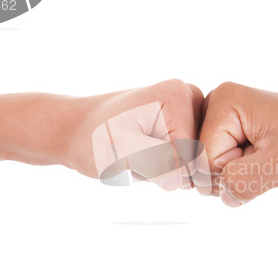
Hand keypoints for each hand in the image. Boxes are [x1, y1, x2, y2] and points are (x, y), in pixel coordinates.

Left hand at [64, 79, 203, 190]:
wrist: (79, 130)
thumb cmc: (94, 137)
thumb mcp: (119, 151)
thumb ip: (152, 163)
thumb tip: (179, 180)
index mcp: (180, 96)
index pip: (193, 155)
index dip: (167, 168)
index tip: (138, 154)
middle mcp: (191, 98)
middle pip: (198, 157)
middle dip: (169, 169)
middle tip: (138, 156)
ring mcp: (190, 110)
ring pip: (193, 162)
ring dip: (167, 169)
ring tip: (140, 154)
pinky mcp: (186, 123)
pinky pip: (188, 160)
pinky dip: (167, 167)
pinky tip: (147, 154)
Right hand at [197, 82, 277, 205]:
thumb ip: (244, 180)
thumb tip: (222, 194)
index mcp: (225, 101)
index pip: (204, 158)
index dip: (234, 172)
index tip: (265, 158)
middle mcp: (215, 103)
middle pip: (200, 161)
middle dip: (232, 173)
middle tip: (265, 159)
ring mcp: (218, 116)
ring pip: (206, 167)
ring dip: (235, 173)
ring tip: (263, 157)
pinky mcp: (224, 128)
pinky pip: (215, 164)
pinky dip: (236, 171)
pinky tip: (256, 159)